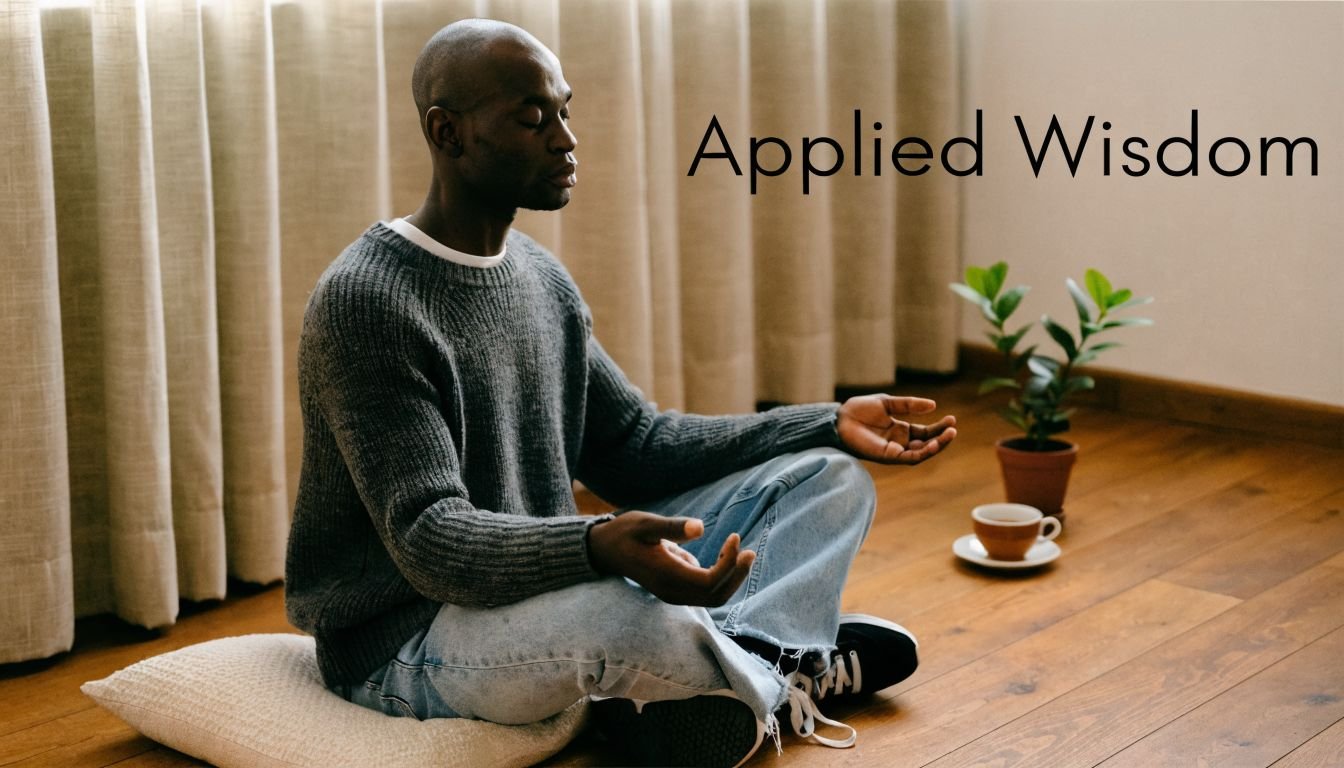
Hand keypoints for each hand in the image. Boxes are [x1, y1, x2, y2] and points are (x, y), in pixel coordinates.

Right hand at [587, 511, 754, 606]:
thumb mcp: (645, 524)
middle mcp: (672, 592)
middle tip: (748, 550)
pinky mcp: (676, 590)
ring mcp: (674, 594)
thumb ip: (672, 527)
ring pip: (713, 597)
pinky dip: (721, 576)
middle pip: (717, 596)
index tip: (735, 538)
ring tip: (740, 551)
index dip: (729, 565)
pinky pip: (706, 591)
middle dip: (737, 575)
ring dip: (731, 577)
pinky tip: (724, 554)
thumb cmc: (625, 533)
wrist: (604, 550)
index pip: (710, 582)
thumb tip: (701, 527)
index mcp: (667, 576)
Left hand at [836, 394, 956, 464]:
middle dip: (941, 438)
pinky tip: (932, 444)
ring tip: (948, 435)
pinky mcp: (887, 456)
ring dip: (936, 446)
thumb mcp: (888, 403)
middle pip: (927, 444)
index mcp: (900, 430)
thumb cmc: (860, 410)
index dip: (939, 427)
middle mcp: (899, 442)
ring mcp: (894, 450)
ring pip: (921, 454)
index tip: (952, 419)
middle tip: (953, 429)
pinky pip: (908, 458)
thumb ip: (910, 405)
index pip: (926, 432)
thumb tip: (933, 405)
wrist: (840, 418)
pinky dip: (922, 453)